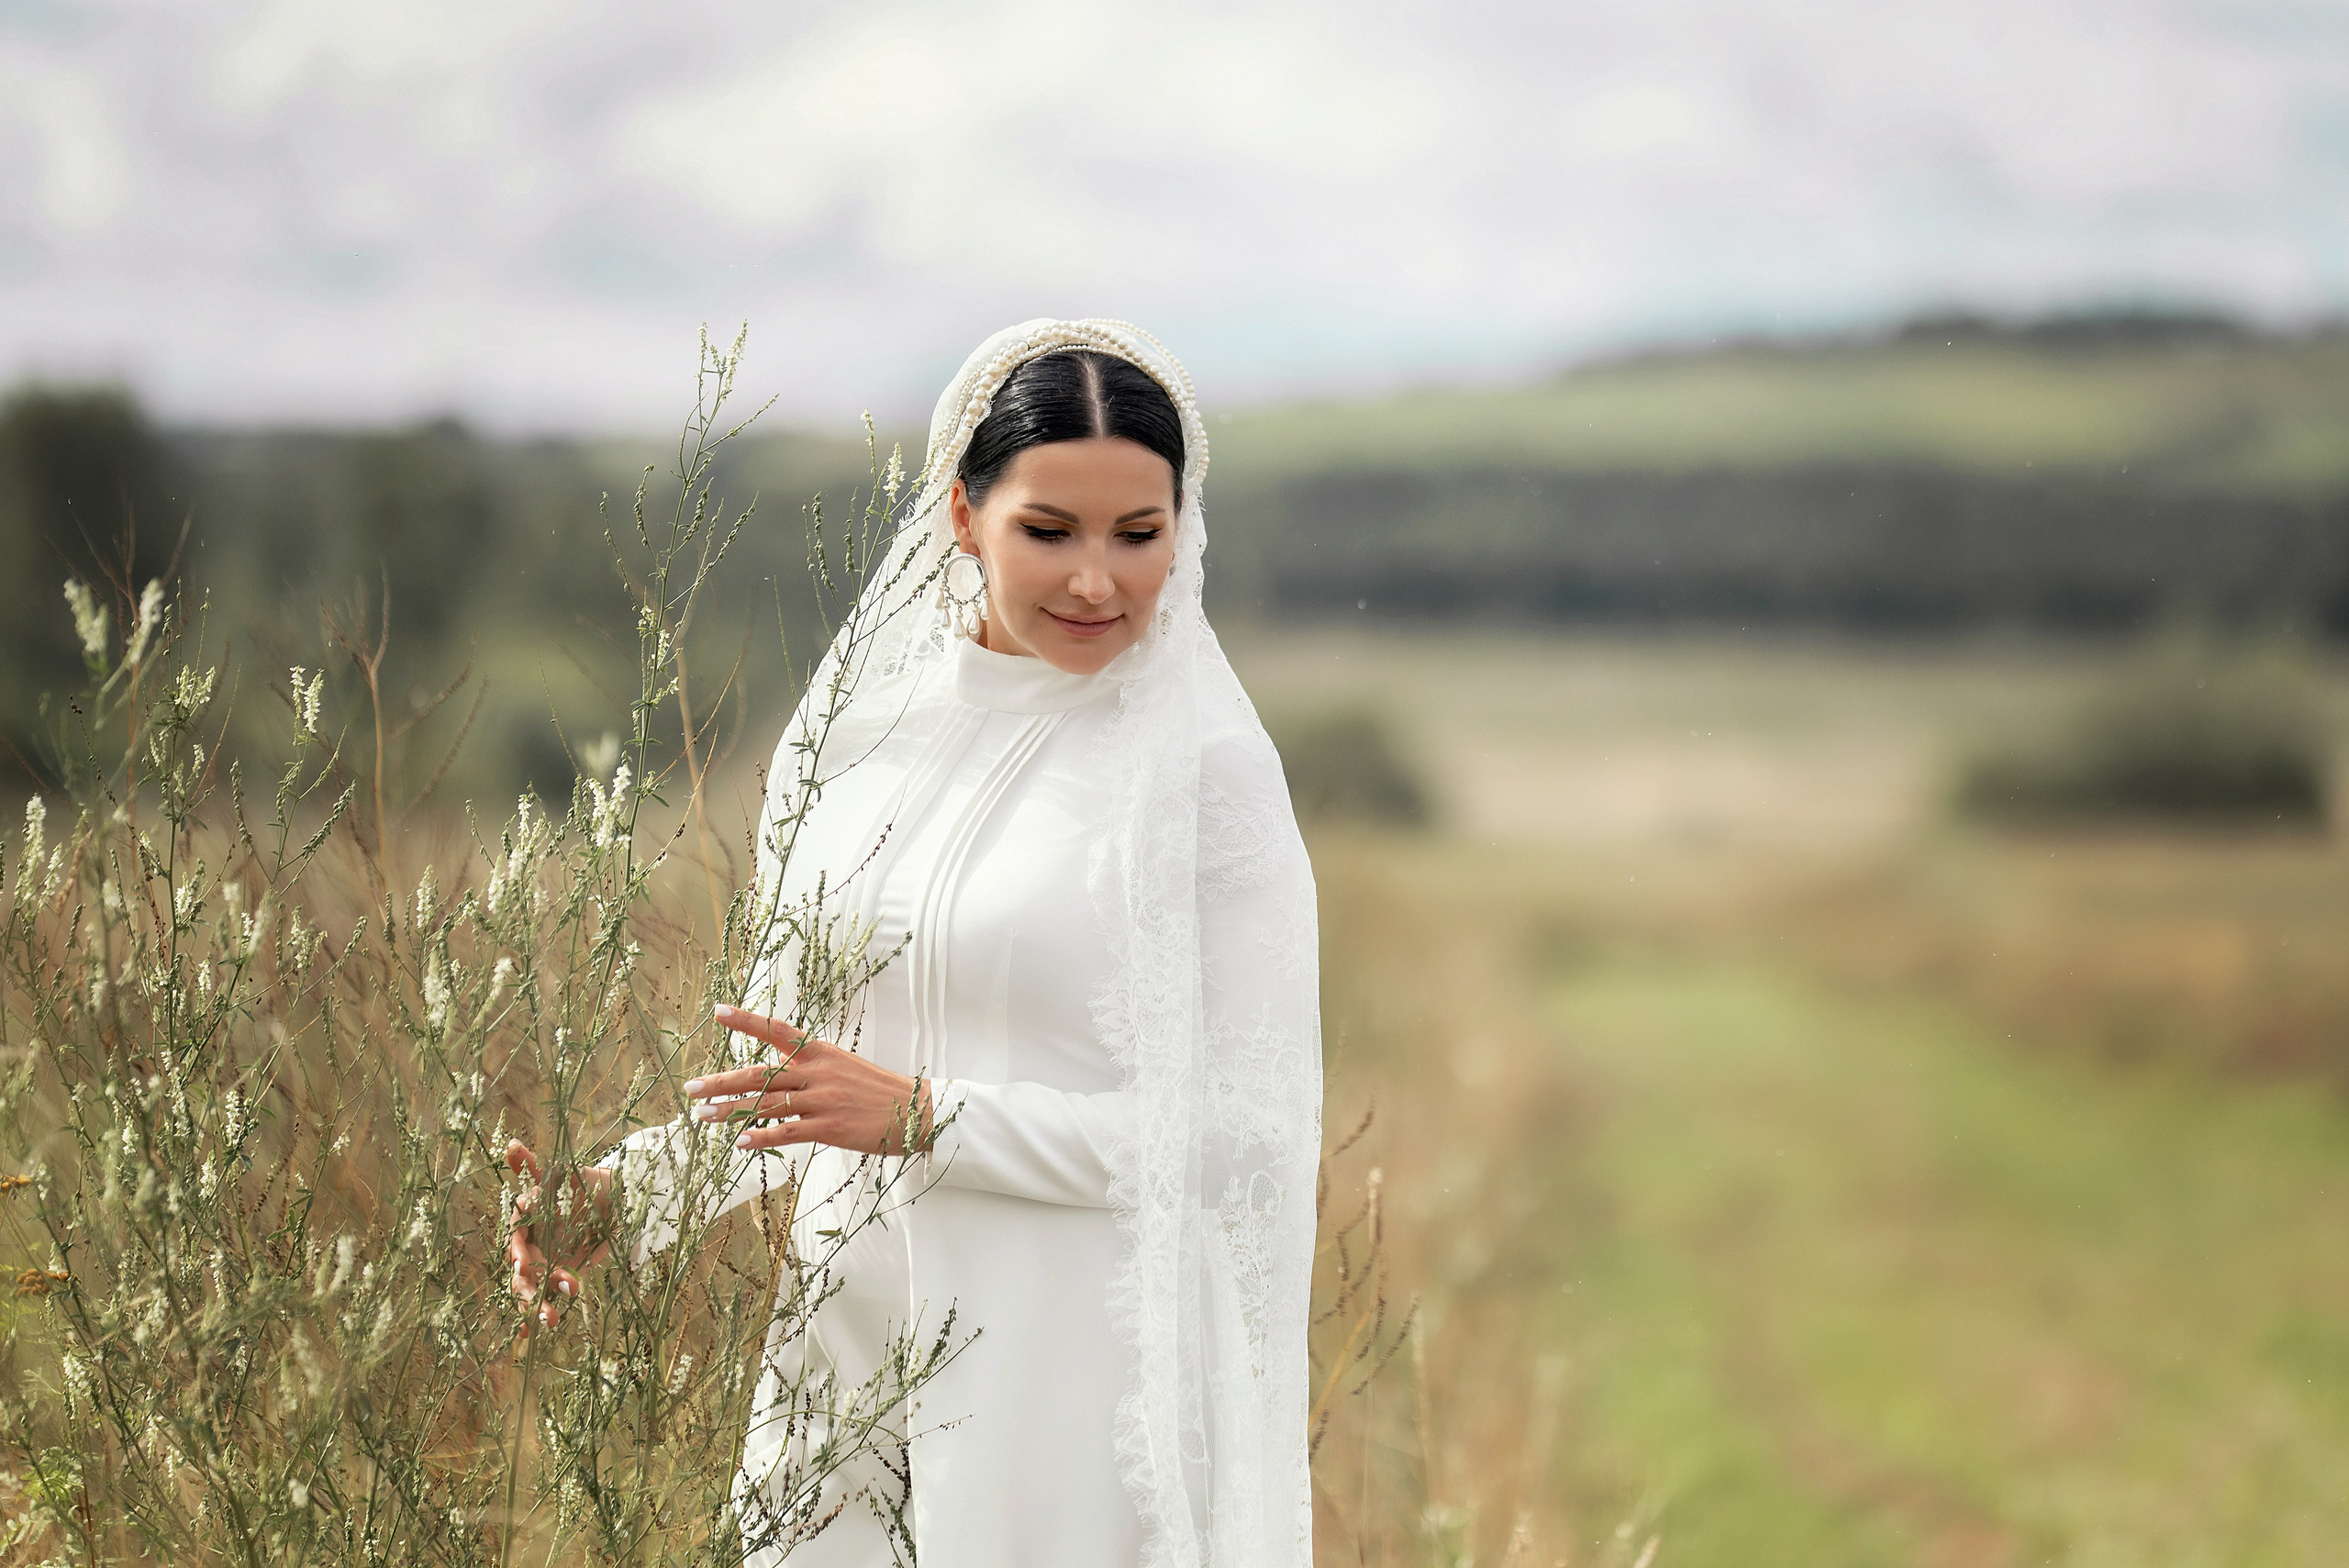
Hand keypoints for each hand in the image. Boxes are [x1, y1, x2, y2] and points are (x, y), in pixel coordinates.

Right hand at [503, 1141, 613, 1329]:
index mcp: (526, 1219)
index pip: (516, 1237)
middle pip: (521, 1271)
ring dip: (536, 1305)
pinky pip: (547, 1296)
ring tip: (551, 1319)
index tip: (523, 1264)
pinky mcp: (560, 1274)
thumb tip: (512, 1144)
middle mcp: (531, 1243)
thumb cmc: (584, 1183)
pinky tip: (536, 1331)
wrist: (615, 1199)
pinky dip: (540, 1313)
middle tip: (542, 1305)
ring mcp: (544, 1261)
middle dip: (529, 1290)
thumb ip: (534, 1167)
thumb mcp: (562, 1174)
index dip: (517, 1251)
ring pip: (532, 1288)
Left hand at [690, 1004, 936, 1156]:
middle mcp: (818, 1071)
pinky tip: (740, 1142)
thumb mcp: (845, 1067)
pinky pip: (788, 1131)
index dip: (747, 1020)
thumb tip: (779, 1078)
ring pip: (767, 1103)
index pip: (778, 1030)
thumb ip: (812, 1069)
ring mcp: (823, 1099)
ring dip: (730, 1110)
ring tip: (702, 1115)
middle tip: (690, 1088)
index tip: (718, 1011)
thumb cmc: (880, 1090)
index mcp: (820, 1051)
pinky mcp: (830, 1127)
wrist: (917, 1111)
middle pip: (760, 1073)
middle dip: (721, 1080)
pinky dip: (762, 1136)